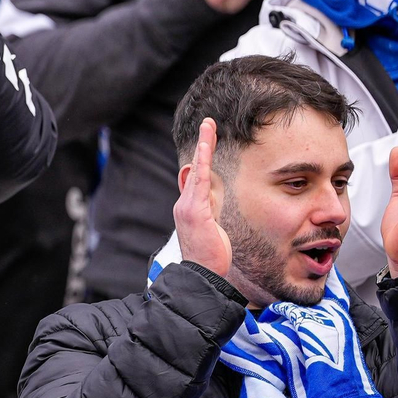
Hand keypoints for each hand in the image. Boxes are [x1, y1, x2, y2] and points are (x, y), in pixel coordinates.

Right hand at [174, 118, 231, 276]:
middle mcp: (185, 203)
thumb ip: (210, 210)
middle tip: (208, 123)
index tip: (207, 140)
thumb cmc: (209, 255)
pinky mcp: (194, 210)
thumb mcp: (212, 228)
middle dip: (202, 143)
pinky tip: (206, 147)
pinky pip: (199, 181)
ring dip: (203, 145)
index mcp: (189, 207)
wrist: (201, 274)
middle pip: (194, 167)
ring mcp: (187, 206)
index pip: (195, 176)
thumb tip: (211, 194)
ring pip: (196, 169)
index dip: (201, 157)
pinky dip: (202, 162)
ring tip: (208, 127)